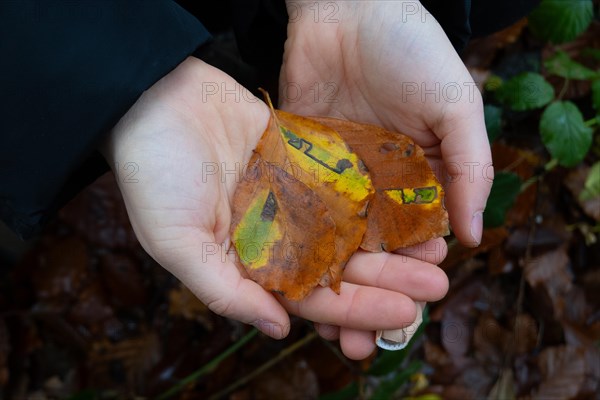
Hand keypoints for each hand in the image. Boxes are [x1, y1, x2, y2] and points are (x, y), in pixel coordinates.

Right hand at [101, 57, 447, 359]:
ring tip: (438, 250)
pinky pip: (348, 183)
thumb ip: (226, 292)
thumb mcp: (177, 244)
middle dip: (389, 279)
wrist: (154, 99)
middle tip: (437, 287)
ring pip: (353, 227)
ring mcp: (294, 197)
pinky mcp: (304, 162)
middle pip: (342, 265)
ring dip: (393, 241)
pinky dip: (379, 196)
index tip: (402, 314)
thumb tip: (278, 329)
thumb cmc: (154, 174)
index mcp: (250, 263)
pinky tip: (412, 205)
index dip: (357, 309)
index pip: (311, 297)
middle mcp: (278, 235)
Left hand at [279, 1, 491, 353]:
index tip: (410, 309)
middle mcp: (379, 182)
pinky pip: (301, 211)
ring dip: (332, 284)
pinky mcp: (301, 163)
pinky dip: (299, 248)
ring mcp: (338, 176)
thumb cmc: (410, 48)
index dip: (414, 275)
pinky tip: (291, 281)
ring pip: (336, 242)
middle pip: (375, 250)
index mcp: (420, 173)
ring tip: (325, 326)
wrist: (346, 6)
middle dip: (369, 294)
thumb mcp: (455, 104)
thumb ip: (470, 166)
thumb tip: (475, 236)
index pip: (421, 237)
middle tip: (361, 339)